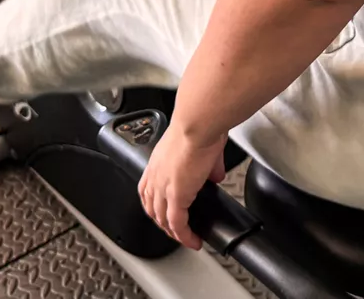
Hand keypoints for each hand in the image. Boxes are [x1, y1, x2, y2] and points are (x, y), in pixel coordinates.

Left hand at [138, 122, 227, 249]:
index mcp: (158, 161)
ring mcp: (164, 187)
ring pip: (163, 220)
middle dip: (163, 223)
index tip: (164, 211)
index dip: (154, 204)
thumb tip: (216, 175)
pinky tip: (192, 240)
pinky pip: (178, 224)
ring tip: (185, 239)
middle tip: (176, 230)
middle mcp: (155, 176)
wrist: (198, 123)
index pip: (147, 190)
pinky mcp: (176, 196)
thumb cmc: (199, 124)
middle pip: (152, 209)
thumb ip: (208, 164)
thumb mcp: (202, 146)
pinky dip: (184, 235)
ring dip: (173, 232)